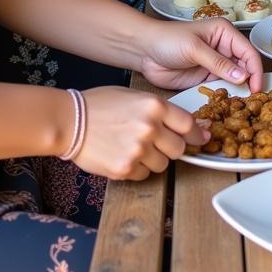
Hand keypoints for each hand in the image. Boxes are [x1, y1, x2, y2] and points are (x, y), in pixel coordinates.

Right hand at [73, 86, 208, 180]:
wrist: (70, 121)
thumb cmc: (101, 105)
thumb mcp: (135, 96)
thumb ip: (162, 110)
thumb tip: (192, 125)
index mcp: (155, 106)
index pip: (188, 124)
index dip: (197, 133)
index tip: (201, 138)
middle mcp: (150, 127)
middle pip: (179, 148)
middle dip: (172, 147)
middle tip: (159, 143)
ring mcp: (138, 150)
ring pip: (163, 164)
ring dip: (155, 159)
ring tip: (135, 147)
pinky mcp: (125, 169)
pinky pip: (144, 175)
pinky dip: (138, 169)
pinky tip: (123, 155)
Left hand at [137, 17, 264, 94]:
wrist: (144, 51)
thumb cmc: (168, 40)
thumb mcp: (194, 48)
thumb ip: (218, 63)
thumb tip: (243, 76)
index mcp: (224, 33)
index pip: (248, 51)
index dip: (255, 70)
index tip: (257, 88)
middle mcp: (224, 47)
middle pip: (245, 66)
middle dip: (250, 81)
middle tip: (253, 101)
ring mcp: (215, 64)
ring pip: (235, 78)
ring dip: (239, 90)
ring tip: (242, 105)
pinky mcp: (206, 78)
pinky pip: (221, 88)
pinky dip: (226, 96)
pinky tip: (228, 105)